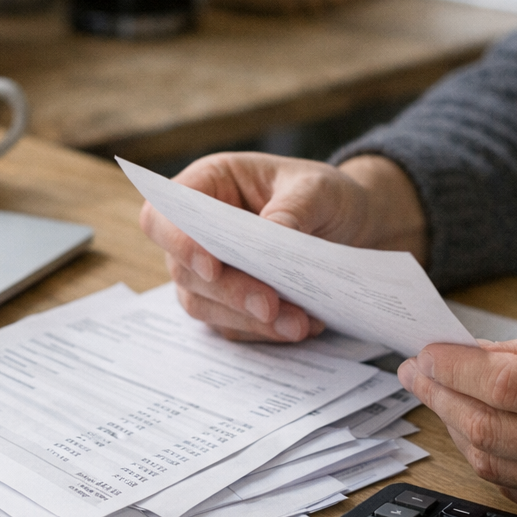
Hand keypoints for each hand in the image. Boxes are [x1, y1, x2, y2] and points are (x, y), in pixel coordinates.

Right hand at [138, 152, 426, 341]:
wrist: (353, 226)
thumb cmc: (324, 195)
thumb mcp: (318, 188)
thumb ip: (292, 209)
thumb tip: (272, 237)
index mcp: (206, 185)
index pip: (163, 216)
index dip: (178, 242)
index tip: (212, 267)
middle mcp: (197, 232)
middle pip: (184, 270)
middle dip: (229, 292)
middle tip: (270, 306)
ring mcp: (208, 271)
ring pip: (203, 304)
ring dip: (247, 319)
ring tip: (297, 323)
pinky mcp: (228, 303)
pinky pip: (232, 326)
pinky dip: (264, 331)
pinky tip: (302, 325)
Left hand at [397, 322, 516, 516]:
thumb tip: (469, 355)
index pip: (502, 385)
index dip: (452, 369)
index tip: (424, 353)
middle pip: (486, 428)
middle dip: (439, 398)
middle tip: (417, 374)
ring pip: (493, 464)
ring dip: (456, 429)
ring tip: (440, 398)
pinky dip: (489, 459)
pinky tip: (477, 431)